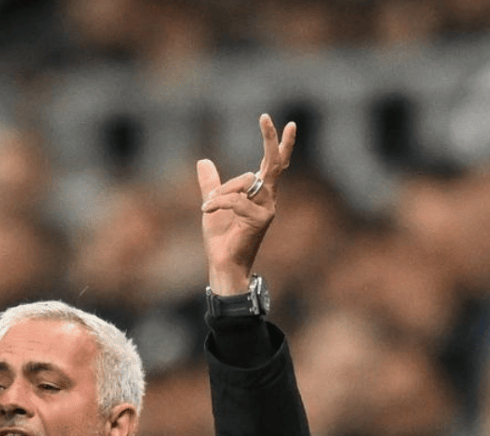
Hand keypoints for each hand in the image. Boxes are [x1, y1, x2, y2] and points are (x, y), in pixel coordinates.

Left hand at [197, 114, 295, 293]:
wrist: (222, 263)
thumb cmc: (221, 238)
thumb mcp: (212, 203)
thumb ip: (210, 184)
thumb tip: (203, 161)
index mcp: (260, 194)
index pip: (275, 164)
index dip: (279, 143)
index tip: (285, 122)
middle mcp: (268, 199)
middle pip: (274, 164)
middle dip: (270, 139)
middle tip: (265, 118)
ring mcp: (267, 209)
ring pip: (246, 181)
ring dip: (223, 190)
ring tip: (206, 204)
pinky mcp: (260, 220)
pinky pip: (236, 200)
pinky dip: (218, 202)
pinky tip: (206, 210)